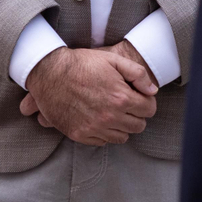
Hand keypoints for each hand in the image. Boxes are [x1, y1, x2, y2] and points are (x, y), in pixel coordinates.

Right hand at [19, 46, 156, 143]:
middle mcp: (109, 117)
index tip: (139, 97)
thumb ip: (137, 74)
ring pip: (122, 137)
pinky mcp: (80, 134)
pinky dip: (105, 133)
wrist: (49, 72)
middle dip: (136, 115)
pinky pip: (103, 142)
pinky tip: (100, 119)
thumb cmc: (81, 63)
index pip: (149, 110)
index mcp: (121, 98)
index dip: (147, 102)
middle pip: (138, 126)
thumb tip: (152, 90)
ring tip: (114, 112)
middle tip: (127, 104)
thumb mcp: (113, 59)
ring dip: (122, 126)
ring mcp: (94, 128)